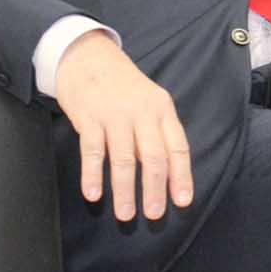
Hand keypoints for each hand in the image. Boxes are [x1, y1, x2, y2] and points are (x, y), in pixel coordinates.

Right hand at [57, 30, 192, 222]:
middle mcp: (143, 112)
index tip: (183, 202)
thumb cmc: (122, 86)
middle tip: (155, 215)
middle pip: (154, 156)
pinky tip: (94, 195)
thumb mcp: (149, 102)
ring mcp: (115, 114)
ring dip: (125, 190)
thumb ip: (156, 133)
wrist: (87, 56)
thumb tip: (164, 172)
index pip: (178, 148)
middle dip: (155, 189)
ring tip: (125, 215)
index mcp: (163, 110)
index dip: (182, 176)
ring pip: (124, 158)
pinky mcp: (89, 117)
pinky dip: (93, 174)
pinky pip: (93, 150)